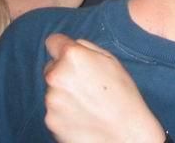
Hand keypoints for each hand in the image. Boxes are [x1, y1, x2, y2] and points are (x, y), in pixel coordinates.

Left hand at [43, 34, 164, 142]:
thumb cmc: (123, 95)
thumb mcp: (111, 60)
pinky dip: (64, 112)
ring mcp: (51, 100)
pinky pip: (53, 110)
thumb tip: (72, 46)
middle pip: (51, 67)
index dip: (61, 47)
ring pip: (53, 90)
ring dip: (64, 93)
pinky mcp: (50, 120)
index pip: (52, 41)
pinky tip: (82, 116)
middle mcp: (56, 76)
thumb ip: (87, 48)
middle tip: (85, 84)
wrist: (125, 133)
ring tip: (87, 103)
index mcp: (72, 57)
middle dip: (63, 72)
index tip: (68, 56)